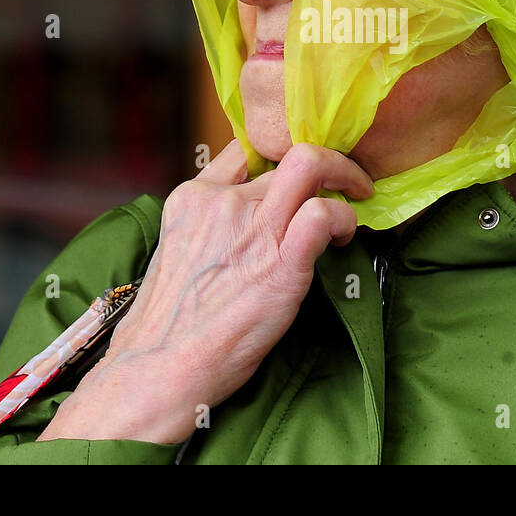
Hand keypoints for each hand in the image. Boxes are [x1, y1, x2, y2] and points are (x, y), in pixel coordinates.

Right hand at [39, 139, 373, 444]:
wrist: (159, 367)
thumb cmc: (168, 325)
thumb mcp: (176, 251)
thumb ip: (208, 226)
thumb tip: (241, 226)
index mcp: (194, 198)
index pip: (245, 148)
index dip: (279, 154)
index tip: (299, 174)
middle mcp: (224, 203)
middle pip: (285, 152)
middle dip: (324, 158)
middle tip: (344, 176)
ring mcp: (252, 229)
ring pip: (311, 165)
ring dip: (344, 175)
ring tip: (356, 195)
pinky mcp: (281, 263)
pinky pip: (325, 214)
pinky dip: (345, 218)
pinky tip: (346, 236)